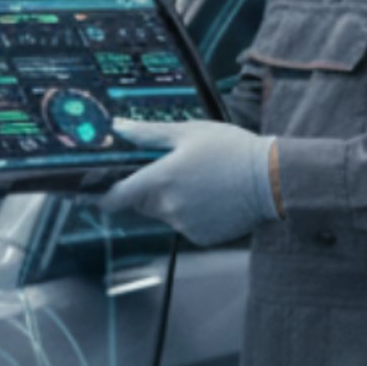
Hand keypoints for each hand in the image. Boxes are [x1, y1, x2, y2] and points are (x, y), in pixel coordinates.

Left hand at [99, 116, 278, 246]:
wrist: (272, 179)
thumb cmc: (231, 149)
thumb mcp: (188, 132)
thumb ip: (148, 134)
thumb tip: (118, 127)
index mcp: (161, 179)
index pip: (116, 197)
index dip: (101, 196)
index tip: (94, 194)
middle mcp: (169, 206)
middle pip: (141, 203)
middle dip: (148, 190)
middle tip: (173, 171)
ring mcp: (185, 225)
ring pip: (164, 214)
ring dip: (172, 201)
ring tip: (201, 182)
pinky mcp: (201, 237)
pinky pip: (185, 225)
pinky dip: (191, 214)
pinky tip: (212, 197)